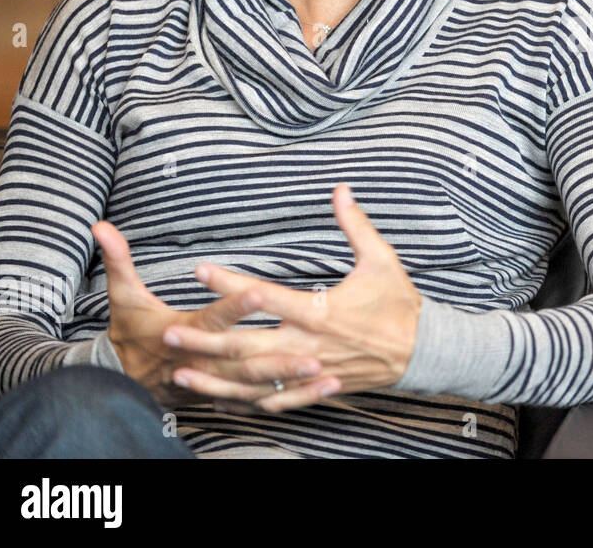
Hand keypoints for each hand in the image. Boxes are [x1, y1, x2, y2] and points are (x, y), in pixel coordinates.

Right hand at [92, 221, 325, 409]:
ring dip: (290, 379)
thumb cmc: (131, 333)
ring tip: (324, 372)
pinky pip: (264, 400)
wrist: (125, 383)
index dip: (233, 305)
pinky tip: (324, 390)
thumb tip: (102, 226)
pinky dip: (293, 398)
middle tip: (314, 350)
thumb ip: (118, 260)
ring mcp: (217, 382)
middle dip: (278, 356)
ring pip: (258, 384)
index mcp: (185, 332)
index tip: (257, 291)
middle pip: (245, 357)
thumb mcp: (122, 297)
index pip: (213, 318)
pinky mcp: (227, 394)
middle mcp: (205, 361)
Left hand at [162, 184, 422, 412]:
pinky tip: (218, 400)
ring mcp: (311, 370)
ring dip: (215, 377)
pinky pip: (276, 400)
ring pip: (253, 379)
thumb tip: (341, 190)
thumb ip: (356, 226)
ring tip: (179, 372)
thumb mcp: (382, 260)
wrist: (423, 351)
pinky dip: (245, 402)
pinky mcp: (316, 387)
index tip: (199, 271)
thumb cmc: (400, 303)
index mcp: (321, 311)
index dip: (230, 284)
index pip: (266, 296)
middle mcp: (310, 344)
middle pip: (247, 345)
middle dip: (206, 340)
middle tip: (169, 333)